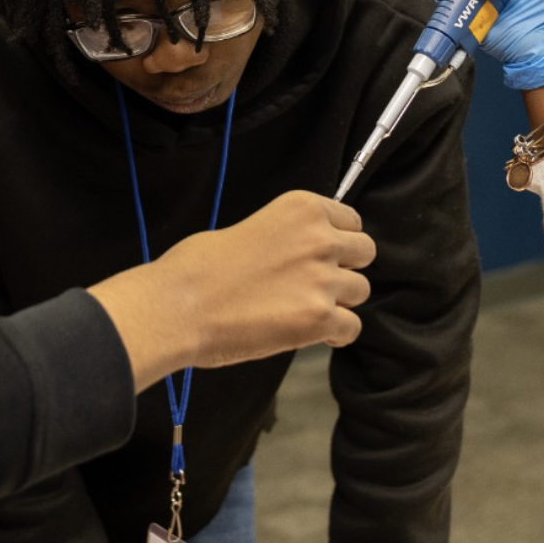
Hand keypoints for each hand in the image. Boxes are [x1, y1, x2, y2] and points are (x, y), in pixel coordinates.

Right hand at [89, 191, 373, 387]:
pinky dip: (334, 334)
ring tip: (306, 312)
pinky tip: (310, 334)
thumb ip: (284, 237)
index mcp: (301, 208)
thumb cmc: (197, 267)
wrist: (178, 306)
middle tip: (316, 284)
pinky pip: (352, 328)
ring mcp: (323, 279)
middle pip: (365, 252)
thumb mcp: (247, 228)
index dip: (338, 241)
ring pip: (360, 292)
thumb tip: (295, 256)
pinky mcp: (319, 318)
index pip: (351, 220)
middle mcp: (320, 238)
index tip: (323, 255)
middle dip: (345, 269)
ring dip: (338, 302)